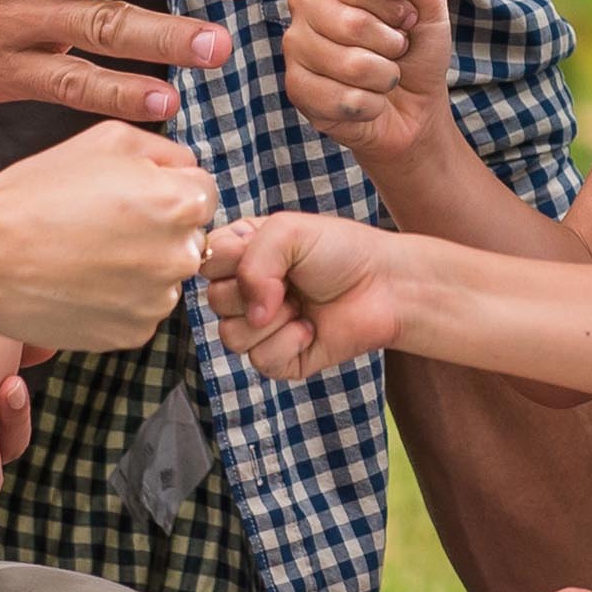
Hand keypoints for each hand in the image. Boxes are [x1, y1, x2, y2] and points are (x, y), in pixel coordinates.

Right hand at [0, 122, 215, 351]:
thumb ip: (164, 152)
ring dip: (139, 266)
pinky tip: (79, 281)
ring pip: (163, 276)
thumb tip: (188, 171)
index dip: (163, 188)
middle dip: (157, 228)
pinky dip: (118, 299)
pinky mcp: (130, 334)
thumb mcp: (106, 139)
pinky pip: (139, 310)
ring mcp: (156, 301)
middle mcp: (180, 256)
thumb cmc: (39, 189)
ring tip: (84, 253)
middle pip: (188, 237)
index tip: (127, 194)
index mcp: (181, 203)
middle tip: (102, 224)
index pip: (202, 193)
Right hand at [197, 211, 404, 380]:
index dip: (232, 259)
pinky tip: (312, 328)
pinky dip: (290, 342)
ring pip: (231, 336)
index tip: (266, 249)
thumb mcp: (289, 230)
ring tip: (302, 305)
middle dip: (255, 290)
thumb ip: (252, 260)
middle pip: (215, 301)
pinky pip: (260, 361)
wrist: (385, 286)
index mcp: (241, 255)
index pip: (205, 263)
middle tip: (292, 281)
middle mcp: (247, 291)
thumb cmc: (341, 250)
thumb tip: (251, 313)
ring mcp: (261, 327)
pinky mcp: (279, 359)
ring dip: (273, 320)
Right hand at [281, 0, 457, 162]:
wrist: (415, 102)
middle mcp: (305, 3)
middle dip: (392, 45)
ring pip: (351, 66)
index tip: (404, 18)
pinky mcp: (296, 88)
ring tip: (381, 74)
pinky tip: (367, 97)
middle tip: (395, 49)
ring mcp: (295, 45)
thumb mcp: (430, 3)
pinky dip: (371, 105)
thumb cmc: (417, 46)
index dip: (396, 9)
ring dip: (385, 77)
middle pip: (353, 25)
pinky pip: (345, 100)